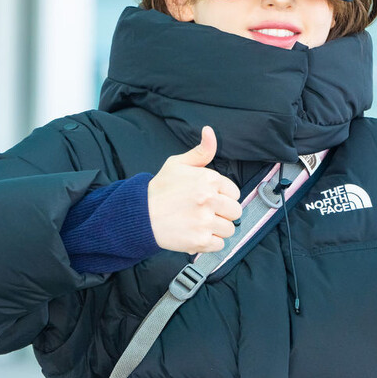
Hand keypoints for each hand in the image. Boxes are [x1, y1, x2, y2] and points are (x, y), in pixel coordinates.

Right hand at [148, 126, 242, 254]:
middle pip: (235, 212)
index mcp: (209, 179)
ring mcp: (205, 221)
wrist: (140, 214)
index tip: (210, 200)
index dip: (223, 197)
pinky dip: (210, 243)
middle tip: (206, 213)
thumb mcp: (178, 164)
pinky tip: (197, 234)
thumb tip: (210, 132)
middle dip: (224, 214)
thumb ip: (201, 151)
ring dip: (218, 229)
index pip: (234, 193)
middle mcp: (209, 200)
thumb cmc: (160, 189)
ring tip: (200, 224)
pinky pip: (220, 245)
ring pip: (229, 230)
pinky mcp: (200, 240)